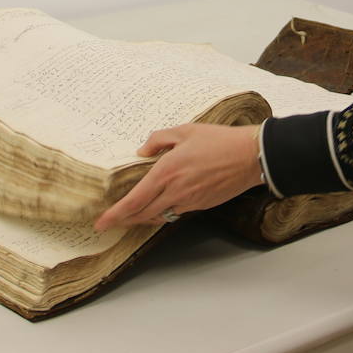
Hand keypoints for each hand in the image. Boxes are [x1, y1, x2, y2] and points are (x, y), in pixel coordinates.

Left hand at [93, 123, 262, 230]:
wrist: (250, 157)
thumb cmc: (220, 141)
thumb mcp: (185, 130)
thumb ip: (159, 139)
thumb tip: (142, 150)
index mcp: (166, 171)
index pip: (134, 200)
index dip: (115, 214)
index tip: (102, 222)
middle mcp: (175, 191)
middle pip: (142, 214)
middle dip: (124, 219)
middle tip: (111, 221)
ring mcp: (189, 201)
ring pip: (159, 216)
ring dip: (143, 217)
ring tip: (132, 214)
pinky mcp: (201, 205)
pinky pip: (175, 212)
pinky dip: (163, 212)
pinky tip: (160, 205)